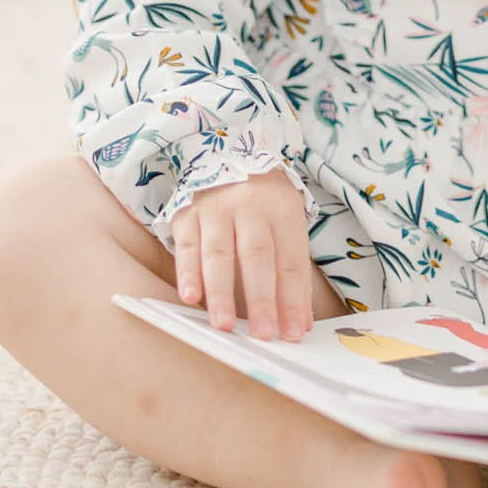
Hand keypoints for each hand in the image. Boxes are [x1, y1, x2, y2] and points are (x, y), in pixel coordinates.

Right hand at [172, 168, 314, 339]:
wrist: (227, 152)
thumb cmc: (263, 200)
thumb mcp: (287, 223)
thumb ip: (293, 272)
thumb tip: (299, 323)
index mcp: (283, 209)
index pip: (291, 261)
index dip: (293, 300)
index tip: (294, 334)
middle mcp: (251, 205)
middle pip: (257, 257)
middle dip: (261, 300)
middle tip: (264, 335)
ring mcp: (216, 207)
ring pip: (219, 254)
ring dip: (222, 293)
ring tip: (225, 325)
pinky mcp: (187, 213)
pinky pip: (187, 246)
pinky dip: (188, 273)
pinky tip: (191, 297)